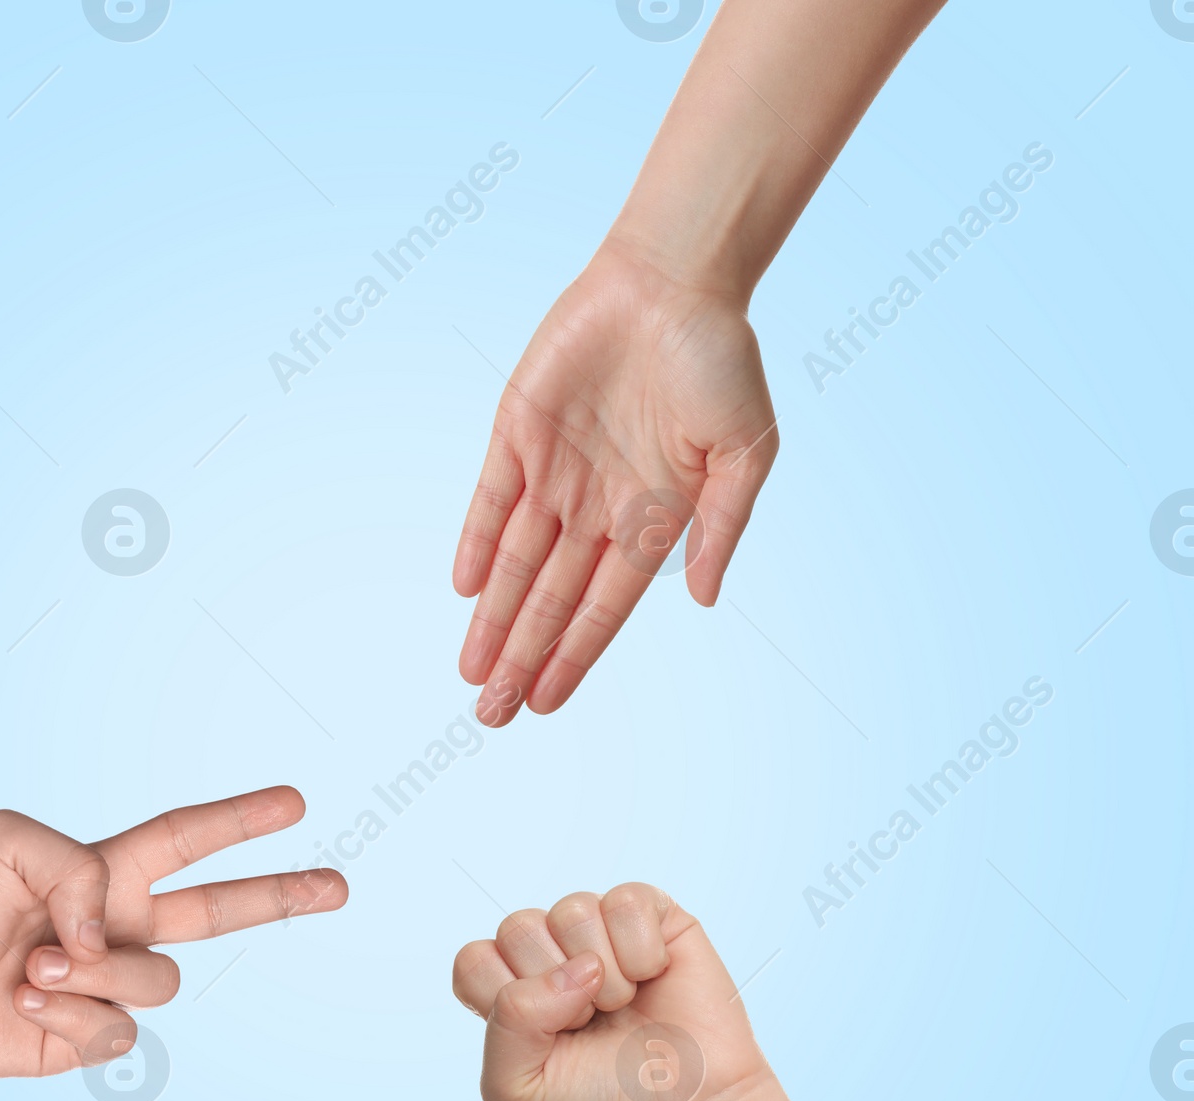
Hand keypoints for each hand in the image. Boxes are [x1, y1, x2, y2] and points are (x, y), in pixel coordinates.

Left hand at [0, 787, 346, 1077]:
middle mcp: (117, 928)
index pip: (190, 840)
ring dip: (92, 970)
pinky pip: (116, 1028)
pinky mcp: (86, 1039)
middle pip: (221, 912)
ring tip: (31, 965)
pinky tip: (20, 1003)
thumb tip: (110, 943)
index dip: (243, 821)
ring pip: (158, 980)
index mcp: (106, 872)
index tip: (295, 802)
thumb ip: (88, 873)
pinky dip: (65, 1013)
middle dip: (282, 894)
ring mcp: (106, 985)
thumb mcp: (15, 840)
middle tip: (340, 886)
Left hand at [452, 883, 768, 1100]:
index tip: (548, 1040)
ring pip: (572, 910)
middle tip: (592, 1024)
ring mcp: (601, 934)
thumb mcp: (513, 1089)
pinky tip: (654, 978)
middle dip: (557, 989)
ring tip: (624, 1006)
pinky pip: (627, 902)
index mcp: (513, 994)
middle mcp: (553, 957)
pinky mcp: (654, 919)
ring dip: (604, 975)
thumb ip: (505, 1022)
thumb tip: (571, 970)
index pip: (474, 961)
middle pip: (518, 928)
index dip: (509, 1000)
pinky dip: (642, 950)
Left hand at [454, 243, 777, 725]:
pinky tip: (464, 591)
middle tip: (491, 714)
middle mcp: (596, 504)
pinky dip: (475, 541)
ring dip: (493, 618)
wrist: (676, 276)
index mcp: (650, 517)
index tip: (544, 702)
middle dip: (522, 656)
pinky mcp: (517, 430)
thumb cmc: (720, 360)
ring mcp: (554, 470)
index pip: (601, 605)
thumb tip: (703, 602)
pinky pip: (489, 498)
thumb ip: (720, 529)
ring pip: (513, 561)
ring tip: (473, 673)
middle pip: (549, 598)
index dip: (572, 654)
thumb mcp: (746, 453)